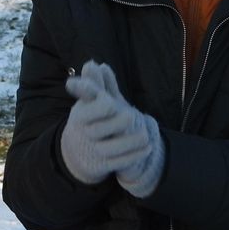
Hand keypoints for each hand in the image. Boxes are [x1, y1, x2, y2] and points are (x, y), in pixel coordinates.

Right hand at [59, 61, 164, 196]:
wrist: (82, 152)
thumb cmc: (92, 119)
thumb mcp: (94, 101)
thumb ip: (97, 84)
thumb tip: (93, 64)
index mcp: (81, 115)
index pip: (88, 111)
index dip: (101, 106)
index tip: (110, 102)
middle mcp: (85, 133)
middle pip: (100, 129)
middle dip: (119, 122)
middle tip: (131, 115)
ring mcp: (94, 150)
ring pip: (114, 148)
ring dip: (133, 140)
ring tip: (145, 134)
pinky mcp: (104, 165)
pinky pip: (122, 162)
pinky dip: (136, 154)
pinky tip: (147, 147)